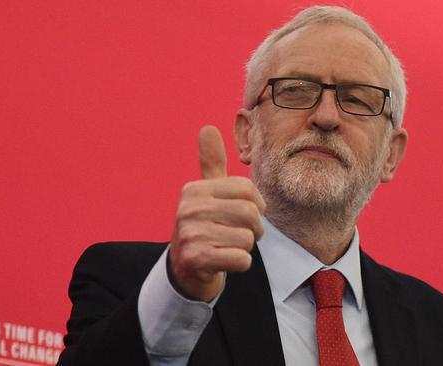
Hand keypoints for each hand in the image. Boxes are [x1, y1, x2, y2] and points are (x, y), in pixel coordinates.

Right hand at [168, 125, 265, 301]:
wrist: (186, 269)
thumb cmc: (205, 226)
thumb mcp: (207, 194)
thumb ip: (211, 163)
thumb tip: (207, 128)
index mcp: (194, 189)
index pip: (247, 189)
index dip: (257, 205)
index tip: (245, 215)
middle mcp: (189, 208)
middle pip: (250, 213)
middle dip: (254, 229)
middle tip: (239, 234)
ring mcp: (190, 234)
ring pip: (248, 238)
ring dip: (245, 247)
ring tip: (227, 247)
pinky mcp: (196, 259)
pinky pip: (241, 259)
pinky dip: (240, 264)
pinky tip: (224, 261)